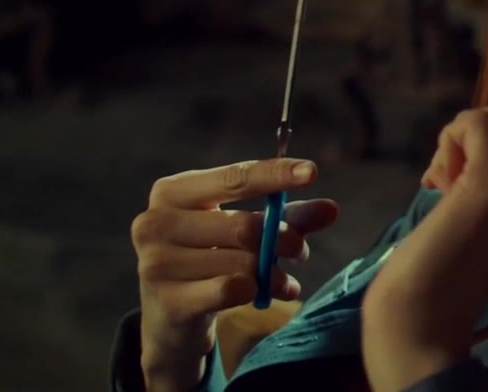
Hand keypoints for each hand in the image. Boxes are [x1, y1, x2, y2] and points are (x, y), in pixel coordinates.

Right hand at [130, 158, 338, 391]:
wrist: (170, 316)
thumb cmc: (211, 258)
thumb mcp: (246, 231)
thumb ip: (288, 217)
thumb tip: (331, 210)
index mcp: (172, 191)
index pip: (233, 178)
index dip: (275, 174)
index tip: (311, 172)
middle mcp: (156, 222)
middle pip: (243, 226)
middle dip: (284, 239)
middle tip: (300, 251)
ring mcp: (157, 263)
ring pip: (242, 262)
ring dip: (275, 272)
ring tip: (285, 279)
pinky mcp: (169, 301)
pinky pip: (232, 290)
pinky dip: (261, 291)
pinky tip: (272, 294)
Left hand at [360, 108, 487, 391]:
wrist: (425, 314)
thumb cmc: (443, 270)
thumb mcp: (486, 217)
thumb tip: (478, 126)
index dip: (478, 161)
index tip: (460, 201)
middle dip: (464, 150)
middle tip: (446, 195)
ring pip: (486, 120)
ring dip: (453, 147)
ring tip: (442, 193)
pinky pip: (475, 121)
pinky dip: (448, 140)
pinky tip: (437, 184)